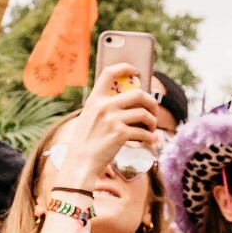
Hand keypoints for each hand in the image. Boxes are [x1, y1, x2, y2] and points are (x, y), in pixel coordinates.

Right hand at [46, 67, 169, 188]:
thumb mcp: (89, 119)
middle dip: (151, 102)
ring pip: (144, 113)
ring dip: (152, 121)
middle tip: (152, 111)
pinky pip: (143, 132)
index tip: (137, 72)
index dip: (126, 68)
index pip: (109, 73)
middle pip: (138, 94)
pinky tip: (150, 140)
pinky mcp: (120, 134)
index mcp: (94, 100)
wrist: (79, 164)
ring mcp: (112, 120)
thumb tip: (133, 100)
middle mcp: (103, 107)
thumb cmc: (85, 143)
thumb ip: (104, 107)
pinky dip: (149, 137)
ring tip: (151, 128)